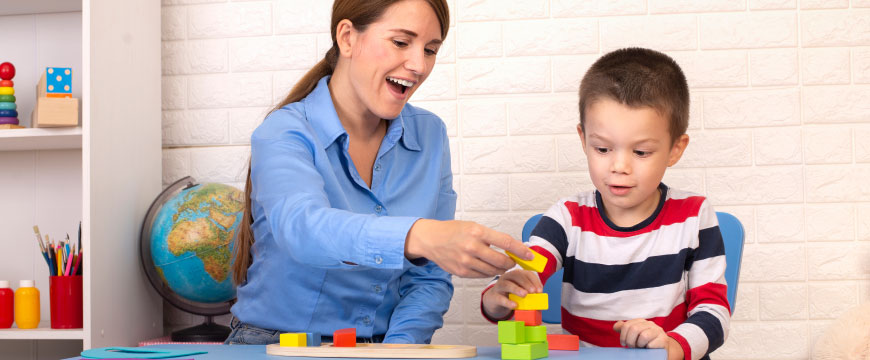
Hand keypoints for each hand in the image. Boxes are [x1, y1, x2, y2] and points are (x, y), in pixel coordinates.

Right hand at [405, 219, 532, 277]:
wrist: (431, 239)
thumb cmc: (454, 231)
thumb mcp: (473, 227)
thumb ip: (491, 237)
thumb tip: (511, 248)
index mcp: (477, 232)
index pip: (505, 242)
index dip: (520, 250)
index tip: (530, 255)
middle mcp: (472, 247)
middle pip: (501, 260)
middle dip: (511, 263)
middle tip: (513, 261)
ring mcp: (466, 262)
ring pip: (493, 271)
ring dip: (501, 269)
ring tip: (502, 265)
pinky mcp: (462, 272)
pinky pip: (482, 275)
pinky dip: (489, 273)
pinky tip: (488, 267)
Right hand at [481, 269, 543, 319]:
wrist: (494, 301)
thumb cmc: (511, 295)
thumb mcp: (521, 293)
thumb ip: (530, 295)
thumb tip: (540, 302)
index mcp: (516, 275)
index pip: (526, 273)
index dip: (534, 280)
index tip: (540, 290)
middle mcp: (507, 277)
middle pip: (516, 275)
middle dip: (526, 283)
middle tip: (533, 291)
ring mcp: (499, 286)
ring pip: (507, 284)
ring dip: (516, 289)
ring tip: (524, 295)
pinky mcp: (494, 296)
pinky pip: (500, 298)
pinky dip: (507, 302)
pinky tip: (514, 305)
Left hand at [612, 320, 683, 359]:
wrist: (660, 350)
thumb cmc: (645, 343)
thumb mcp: (633, 335)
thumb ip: (624, 329)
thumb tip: (615, 326)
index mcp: (641, 321)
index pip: (627, 325)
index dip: (623, 336)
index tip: (623, 344)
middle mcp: (650, 324)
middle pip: (634, 329)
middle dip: (630, 341)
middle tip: (632, 347)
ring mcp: (658, 331)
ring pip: (644, 335)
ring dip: (639, 344)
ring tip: (641, 347)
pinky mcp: (663, 339)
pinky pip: (651, 344)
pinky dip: (647, 348)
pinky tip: (648, 349)